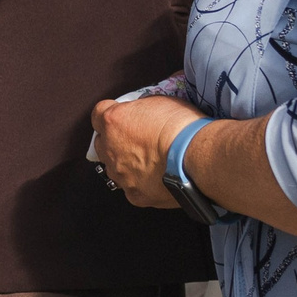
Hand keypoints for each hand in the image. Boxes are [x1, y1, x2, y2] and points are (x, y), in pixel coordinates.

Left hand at [90, 93, 204, 209]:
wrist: (197, 158)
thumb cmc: (183, 127)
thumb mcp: (160, 102)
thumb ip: (141, 109)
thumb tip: (141, 113)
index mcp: (113, 121)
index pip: (98, 114)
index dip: (112, 114)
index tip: (123, 115)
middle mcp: (110, 149)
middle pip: (102, 143)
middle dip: (114, 141)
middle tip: (136, 140)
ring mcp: (120, 174)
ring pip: (115, 168)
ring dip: (126, 164)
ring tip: (150, 162)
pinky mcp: (134, 194)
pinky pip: (131, 188)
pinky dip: (141, 183)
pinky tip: (157, 178)